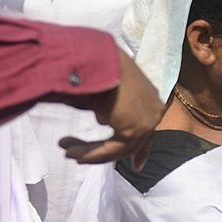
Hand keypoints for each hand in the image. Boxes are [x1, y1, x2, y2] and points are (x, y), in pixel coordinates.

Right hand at [59, 50, 163, 168]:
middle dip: (107, 153)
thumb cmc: (96, 65)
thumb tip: (104, 120)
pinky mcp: (137, 128)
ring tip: (67, 153)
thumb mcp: (106, 89)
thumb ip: (111, 108)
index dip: (141, 149)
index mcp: (149, 96)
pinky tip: (71, 154)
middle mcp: (154, 109)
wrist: (97, 55)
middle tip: (79, 158)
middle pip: (135, 142)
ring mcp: (149, 119)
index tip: (138, 165)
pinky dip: (91, 154)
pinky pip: (112, 149)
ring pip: (120, 148)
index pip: (147, 127)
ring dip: (91, 153)